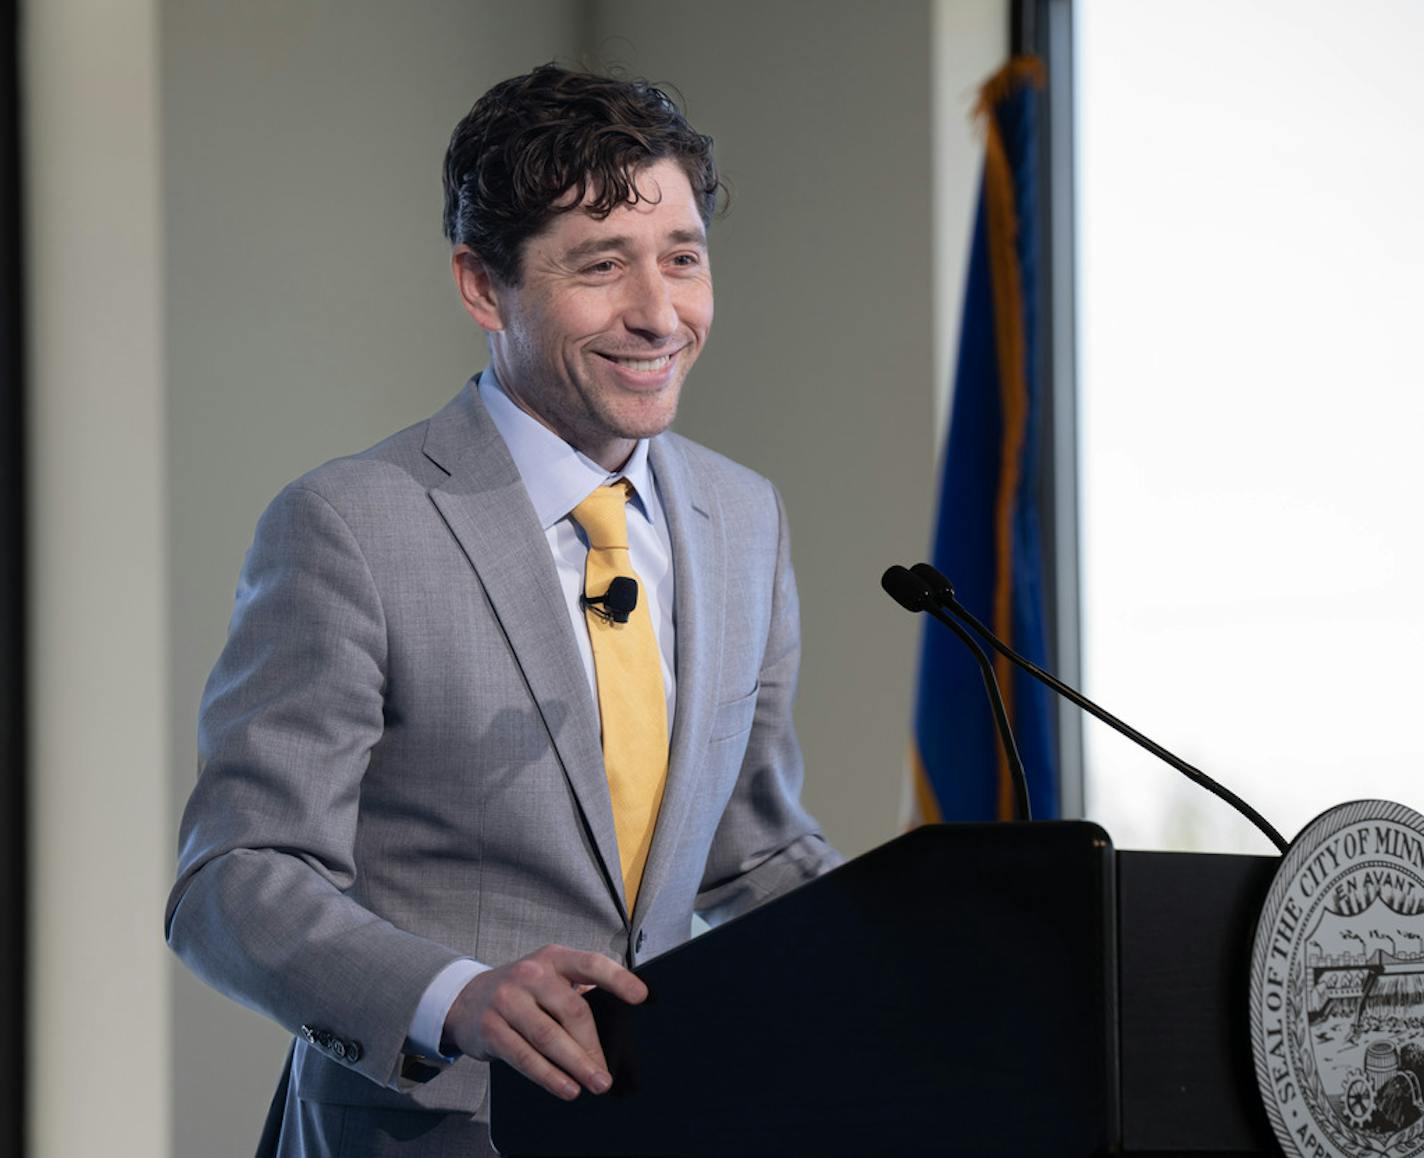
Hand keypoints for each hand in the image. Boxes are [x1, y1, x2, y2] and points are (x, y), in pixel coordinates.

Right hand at [442, 944, 647, 1100]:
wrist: (466, 999)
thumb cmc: (521, 991)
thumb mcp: (548, 977)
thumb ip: (577, 991)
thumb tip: (618, 1022)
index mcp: (554, 958)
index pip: (591, 964)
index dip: (618, 979)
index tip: (642, 997)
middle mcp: (531, 974)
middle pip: (571, 1009)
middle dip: (593, 1044)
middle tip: (607, 1072)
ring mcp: (508, 1000)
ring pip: (548, 1036)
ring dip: (575, 1064)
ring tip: (594, 1082)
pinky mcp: (492, 1028)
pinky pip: (524, 1056)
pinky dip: (548, 1075)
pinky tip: (566, 1087)